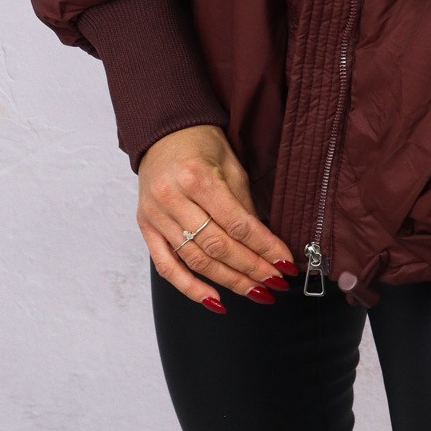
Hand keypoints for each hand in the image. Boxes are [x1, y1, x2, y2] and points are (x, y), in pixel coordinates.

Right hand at [137, 124, 297, 310]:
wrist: (163, 131)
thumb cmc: (200, 143)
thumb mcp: (230, 163)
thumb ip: (244, 202)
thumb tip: (264, 241)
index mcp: (197, 177)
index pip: (237, 223)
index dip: (264, 247)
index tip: (285, 263)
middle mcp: (173, 199)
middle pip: (217, 246)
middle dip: (251, 268)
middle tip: (275, 282)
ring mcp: (156, 216)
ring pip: (196, 260)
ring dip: (229, 281)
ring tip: (255, 292)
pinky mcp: (146, 228)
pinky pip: (166, 266)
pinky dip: (189, 288)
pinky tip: (215, 300)